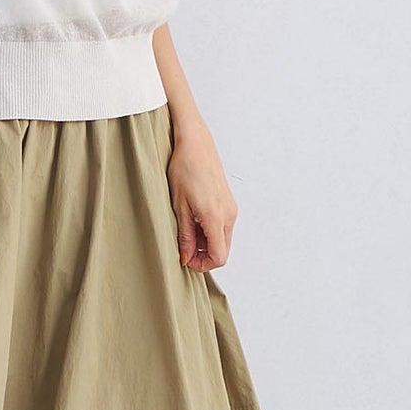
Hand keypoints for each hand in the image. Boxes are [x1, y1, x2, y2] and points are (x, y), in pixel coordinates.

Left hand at [167, 125, 236, 270]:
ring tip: (185, 230)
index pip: (219, 257)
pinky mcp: (228, 202)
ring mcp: (231, 208)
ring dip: (205, 243)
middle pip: (222, 251)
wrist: (195, 144)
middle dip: (203, 255)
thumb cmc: (184, 169)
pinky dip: (209, 231)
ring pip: (222, 239)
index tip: (186, 260)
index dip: (202, 265)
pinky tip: (193, 220)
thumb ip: (184, 236)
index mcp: (216, 217)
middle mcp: (229, 215)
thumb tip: (186, 257)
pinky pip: (222, 226)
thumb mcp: (179, 207)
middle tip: (183, 248)